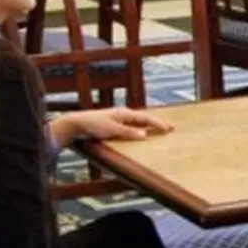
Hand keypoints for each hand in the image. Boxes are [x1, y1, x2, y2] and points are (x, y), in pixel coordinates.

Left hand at [54, 108, 173, 145]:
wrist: (77, 123)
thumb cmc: (94, 125)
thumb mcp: (112, 129)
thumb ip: (128, 132)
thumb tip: (145, 134)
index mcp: (125, 113)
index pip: (146, 118)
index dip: (158, 123)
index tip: (169, 128)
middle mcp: (123, 114)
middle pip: (144, 118)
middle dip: (157, 123)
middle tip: (170, 128)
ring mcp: (118, 119)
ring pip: (138, 121)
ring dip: (149, 125)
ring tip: (159, 129)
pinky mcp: (113, 124)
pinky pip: (131, 125)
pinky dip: (140, 128)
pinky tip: (140, 132)